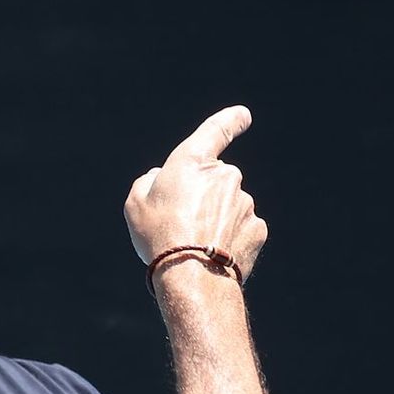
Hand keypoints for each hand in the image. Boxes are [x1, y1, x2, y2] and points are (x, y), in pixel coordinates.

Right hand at [125, 105, 267, 283]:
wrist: (191, 278)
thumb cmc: (158, 236)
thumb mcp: (136, 203)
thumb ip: (150, 181)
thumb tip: (162, 179)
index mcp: (193, 161)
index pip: (215, 131)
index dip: (230, 120)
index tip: (244, 116)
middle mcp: (225, 176)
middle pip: (215, 182)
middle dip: (203, 198)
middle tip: (181, 225)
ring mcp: (245, 202)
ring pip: (230, 208)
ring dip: (216, 221)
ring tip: (195, 246)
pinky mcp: (257, 228)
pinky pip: (242, 229)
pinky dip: (231, 239)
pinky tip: (214, 255)